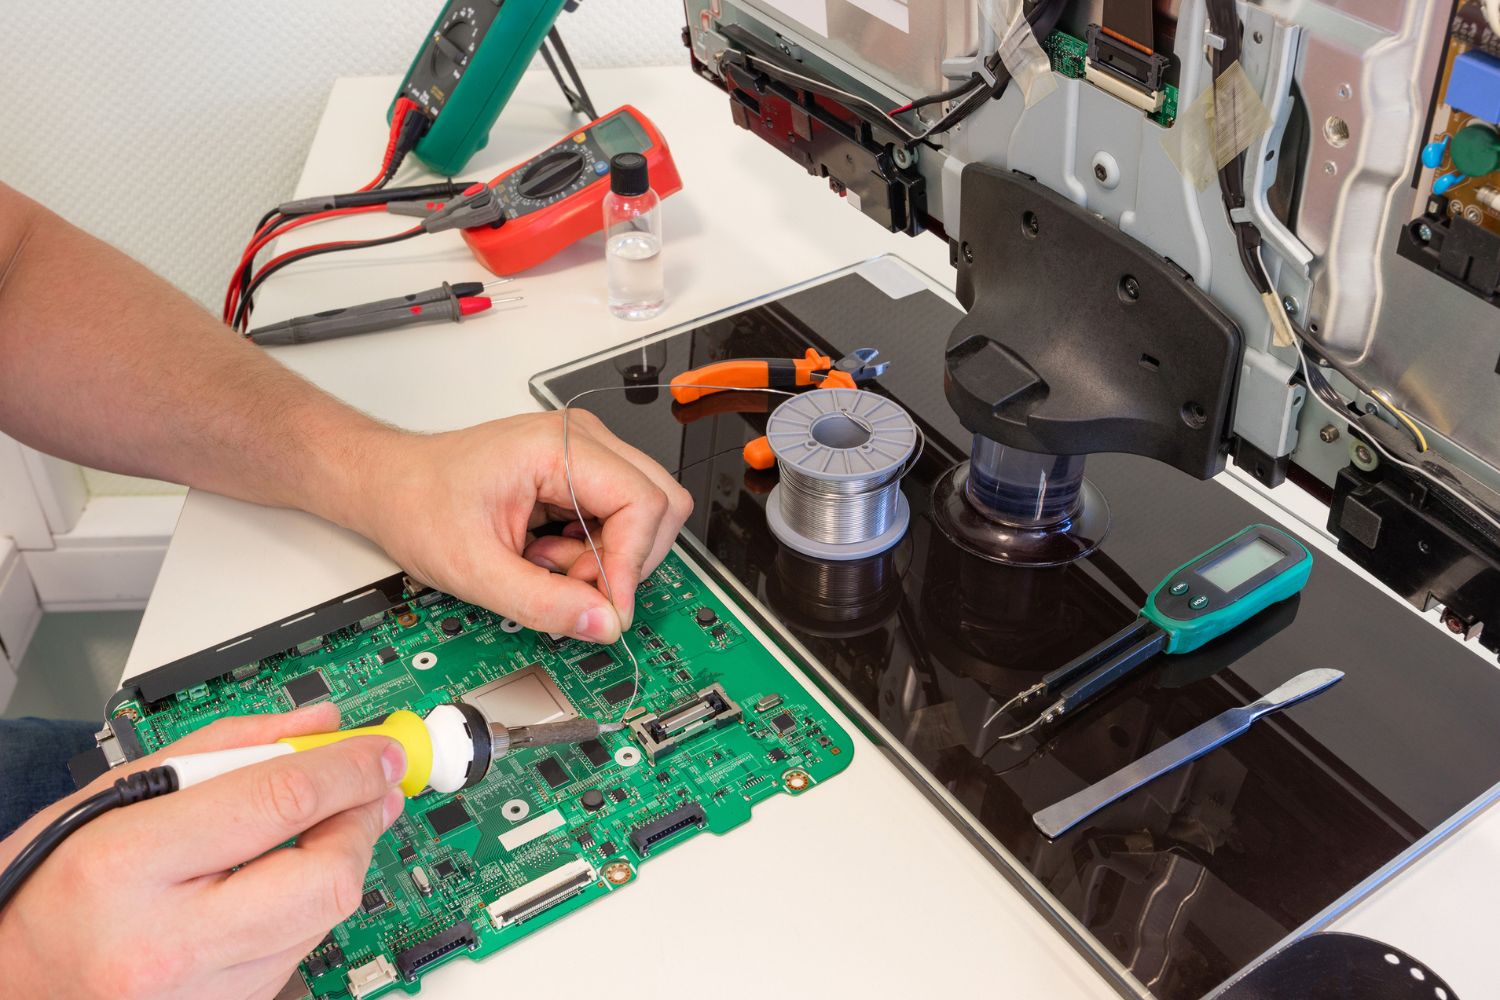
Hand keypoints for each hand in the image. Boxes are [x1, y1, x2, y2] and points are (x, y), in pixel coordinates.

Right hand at [0, 704, 402, 999]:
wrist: (8, 976)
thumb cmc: (50, 880)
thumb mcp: (121, 789)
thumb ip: (232, 747)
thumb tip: (322, 727)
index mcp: (130, 863)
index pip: (281, 801)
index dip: (349, 768)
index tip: (380, 751)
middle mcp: (165, 942)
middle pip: (324, 879)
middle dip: (361, 825)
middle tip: (365, 793)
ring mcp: (196, 995)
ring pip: (322, 919)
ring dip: (335, 866)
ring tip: (306, 836)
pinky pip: (297, 954)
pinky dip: (302, 911)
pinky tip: (267, 889)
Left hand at [346, 411, 691, 643]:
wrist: (390, 485)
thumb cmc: (418, 503)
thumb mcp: (474, 568)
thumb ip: (543, 602)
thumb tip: (603, 624)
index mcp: (558, 446)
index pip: (644, 502)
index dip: (631, 564)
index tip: (606, 608)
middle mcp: (583, 440)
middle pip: (661, 504)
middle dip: (626, 560)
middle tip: (574, 586)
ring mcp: (586, 454)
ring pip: (645, 517)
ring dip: (606, 559)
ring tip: (546, 565)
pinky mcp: (581, 475)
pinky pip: (619, 521)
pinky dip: (593, 553)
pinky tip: (546, 555)